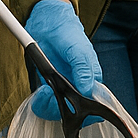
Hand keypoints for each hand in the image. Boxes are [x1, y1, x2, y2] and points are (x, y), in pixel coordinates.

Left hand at [25, 0, 102, 120]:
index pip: (97, 104)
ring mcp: (65, 89)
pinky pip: (47, 106)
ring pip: (61, 112)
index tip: (73, 108)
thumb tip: (87, 88)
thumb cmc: (67, 32)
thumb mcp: (77, 47)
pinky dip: (42, 105)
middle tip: (52, 96)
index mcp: (93, 77)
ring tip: (45, 92)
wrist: (47, 24)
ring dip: (50, 107)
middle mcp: (80, 86)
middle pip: (77, 113)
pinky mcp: (51, 89)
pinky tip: (41, 93)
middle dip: (63, 110)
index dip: (86, 112)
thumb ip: (83, 67)